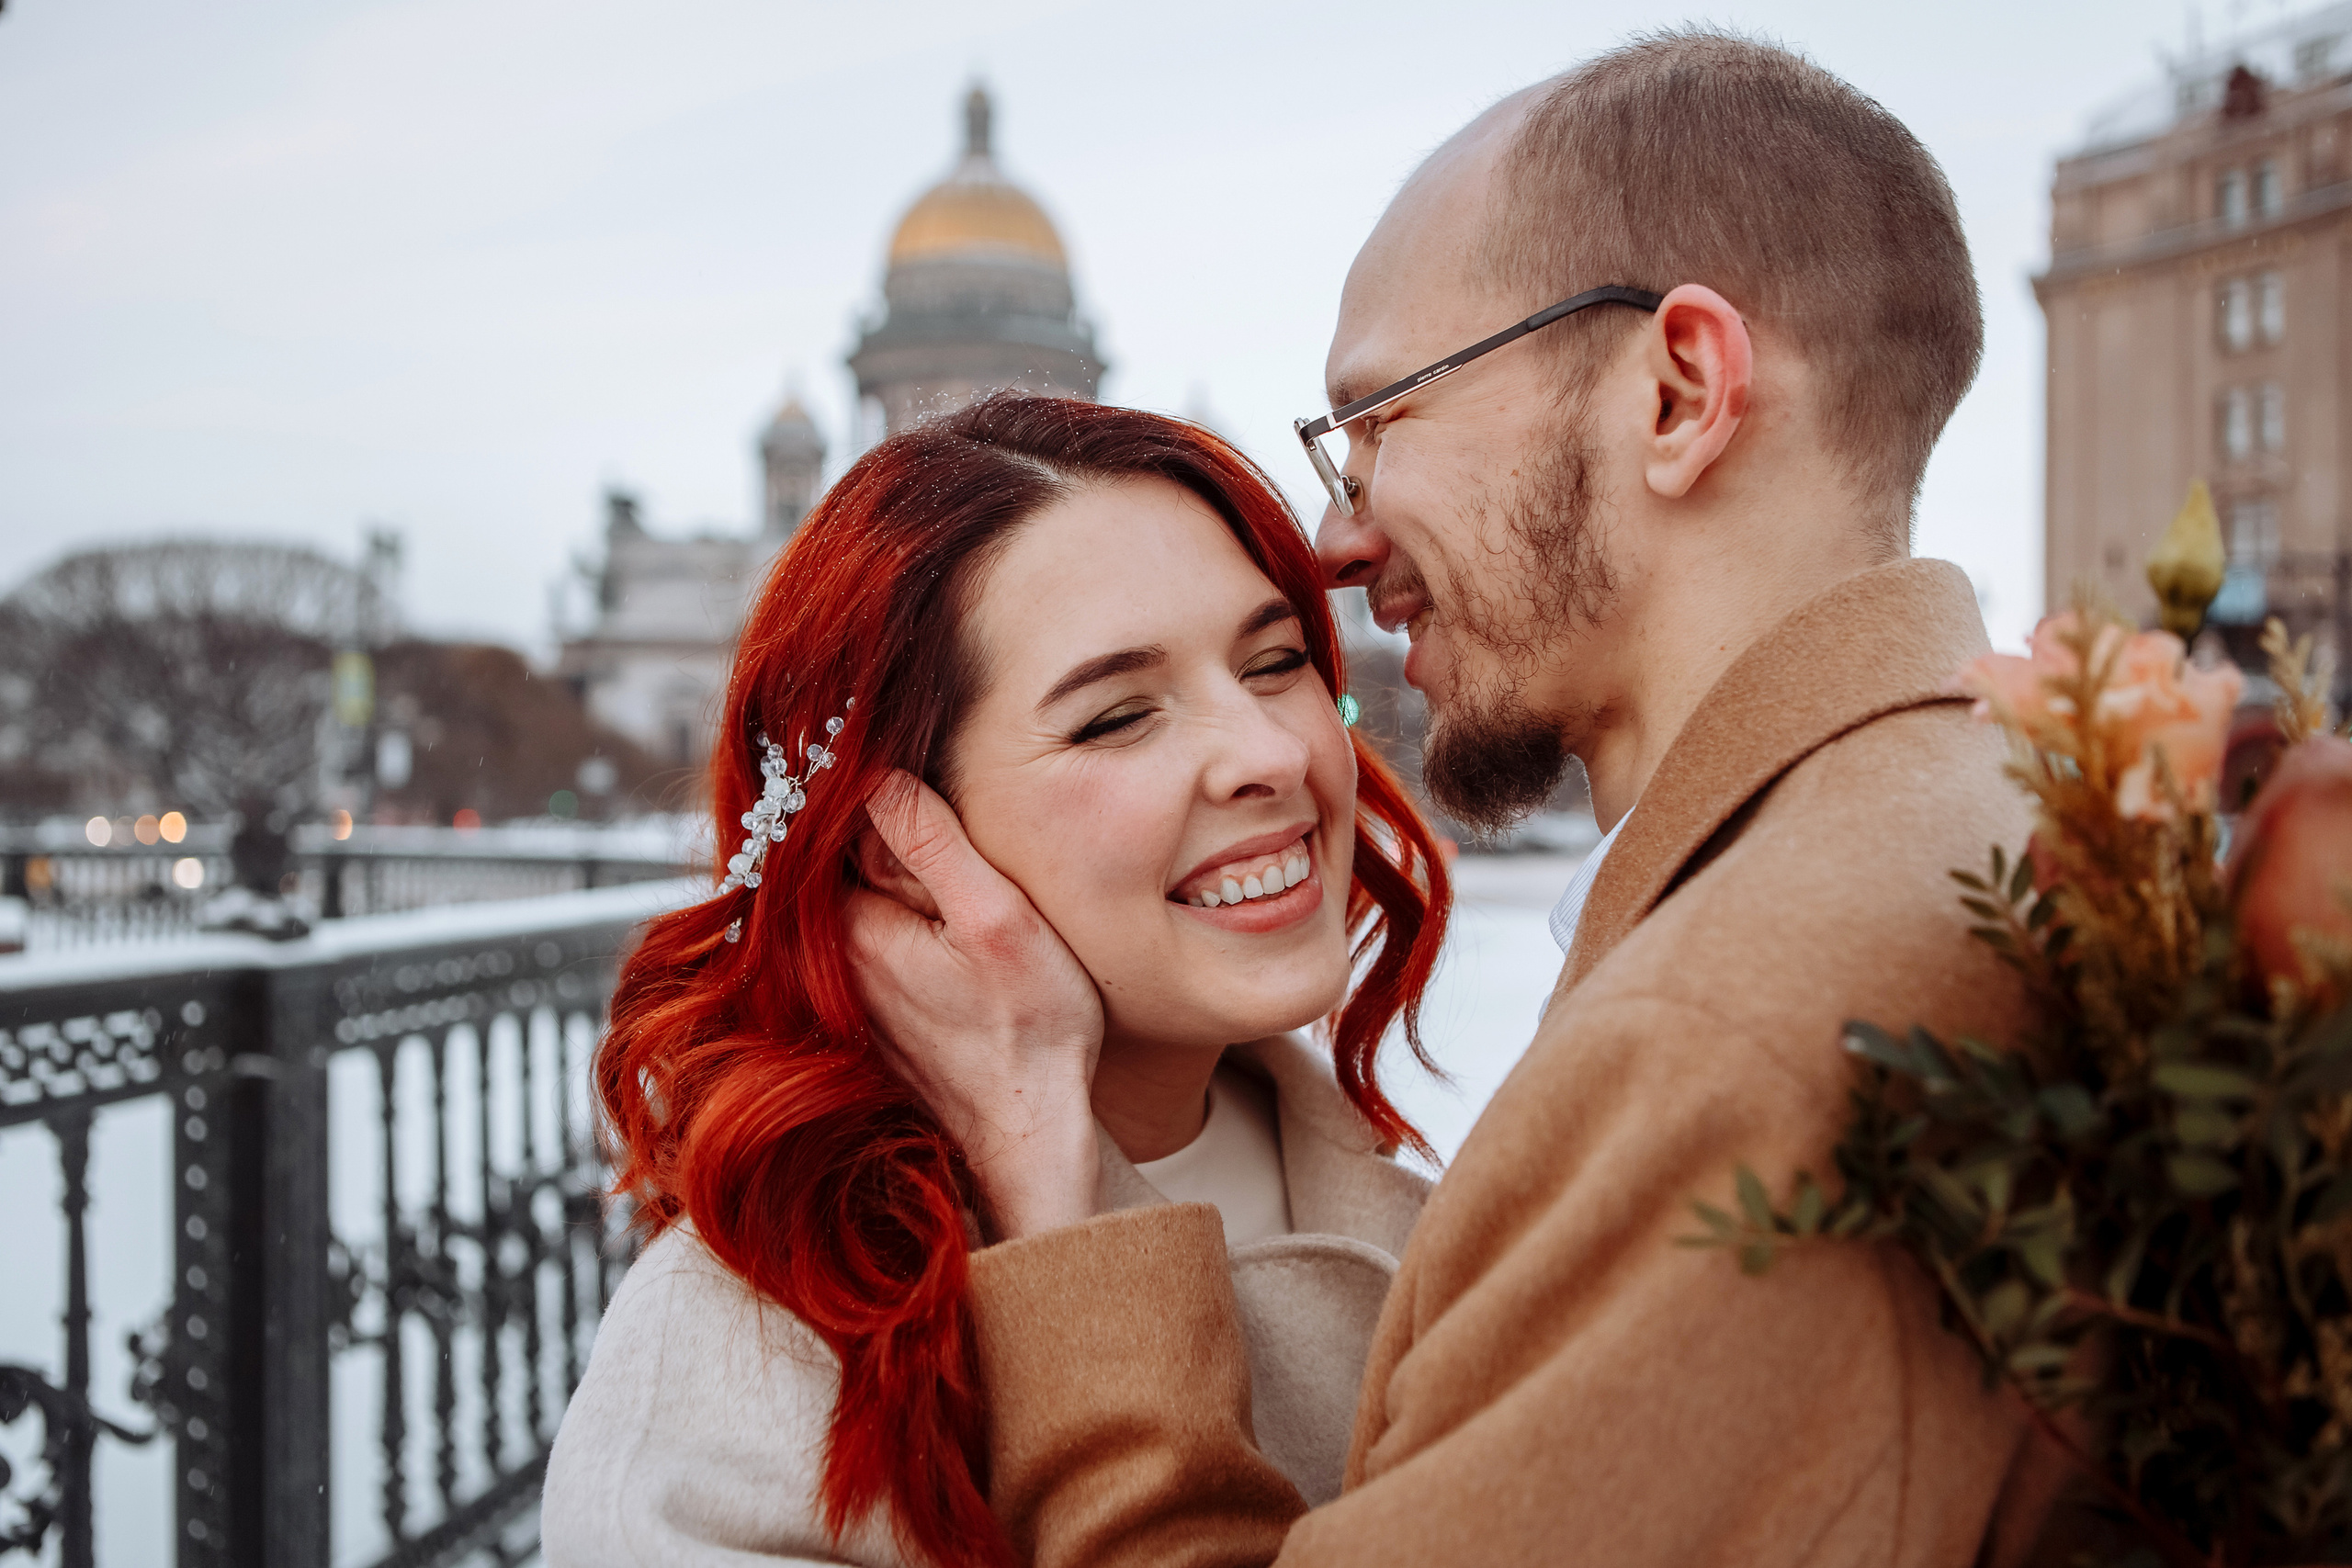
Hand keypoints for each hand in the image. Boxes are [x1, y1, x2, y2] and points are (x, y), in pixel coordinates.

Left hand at [846, 770, 1104, 1239]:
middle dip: (872, 833)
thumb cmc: (1029, 1031)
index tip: (896, 770)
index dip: (861, 792)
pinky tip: (939, 922)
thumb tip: (877, 773)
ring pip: (852, 904)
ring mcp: (848, 995)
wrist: (1033, 1130)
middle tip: (929, 816)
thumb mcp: (995, 916)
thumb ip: (930, 842)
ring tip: (943, 868)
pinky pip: (867, 943)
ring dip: (884, 875)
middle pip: (835, 866)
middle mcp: (830, 965)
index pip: (826, 831)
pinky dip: (893, 919)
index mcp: (848, 930)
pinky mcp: (871, 1018)